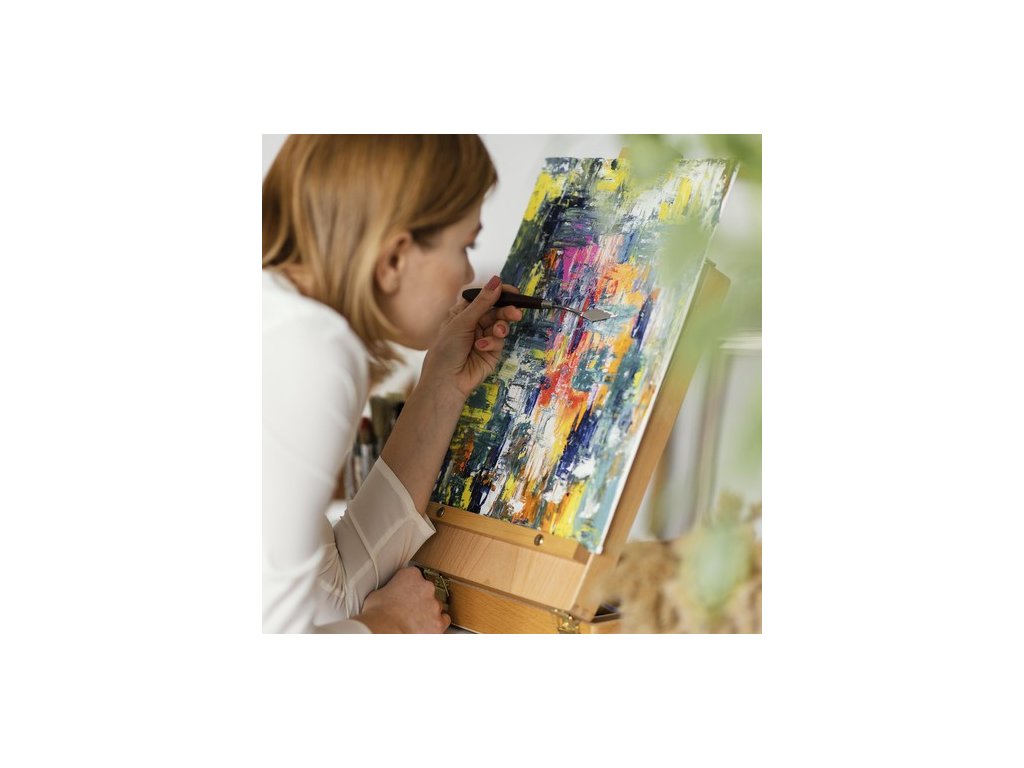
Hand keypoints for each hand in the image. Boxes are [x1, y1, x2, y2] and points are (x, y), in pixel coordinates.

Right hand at [354, 566, 450, 633]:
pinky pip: (443, 621)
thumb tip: (387, 597)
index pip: (415, 576)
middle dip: (420, 600)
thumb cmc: (377, 614)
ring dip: (428, 613)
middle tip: (409, 611)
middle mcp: (426, 587)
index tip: (406, 595)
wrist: (383, 630)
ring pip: (436, 606)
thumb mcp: (378, 594)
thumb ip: (389, 590)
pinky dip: (436, 625)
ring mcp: (434, 604)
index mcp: (411, 575)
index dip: (410, 587)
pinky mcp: (438, 622)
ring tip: (416, 622)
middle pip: (428, 591)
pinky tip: (425, 629)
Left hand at [420, 275, 523, 398]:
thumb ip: (483, 302)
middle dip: (506, 311)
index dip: (498, 293)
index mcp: (463, 313)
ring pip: (500, 326)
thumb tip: (497, 280)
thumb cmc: (446, 349)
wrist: (446, 380)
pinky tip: (481, 348)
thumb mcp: (463, 321)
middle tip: (516, 313)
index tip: (513, 292)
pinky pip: (498, 342)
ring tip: (498, 332)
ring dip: (501, 327)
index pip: (484, 298)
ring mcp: (484, 338)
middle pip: (496, 311)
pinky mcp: (491, 353)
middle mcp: (474, 324)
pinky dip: (492, 343)